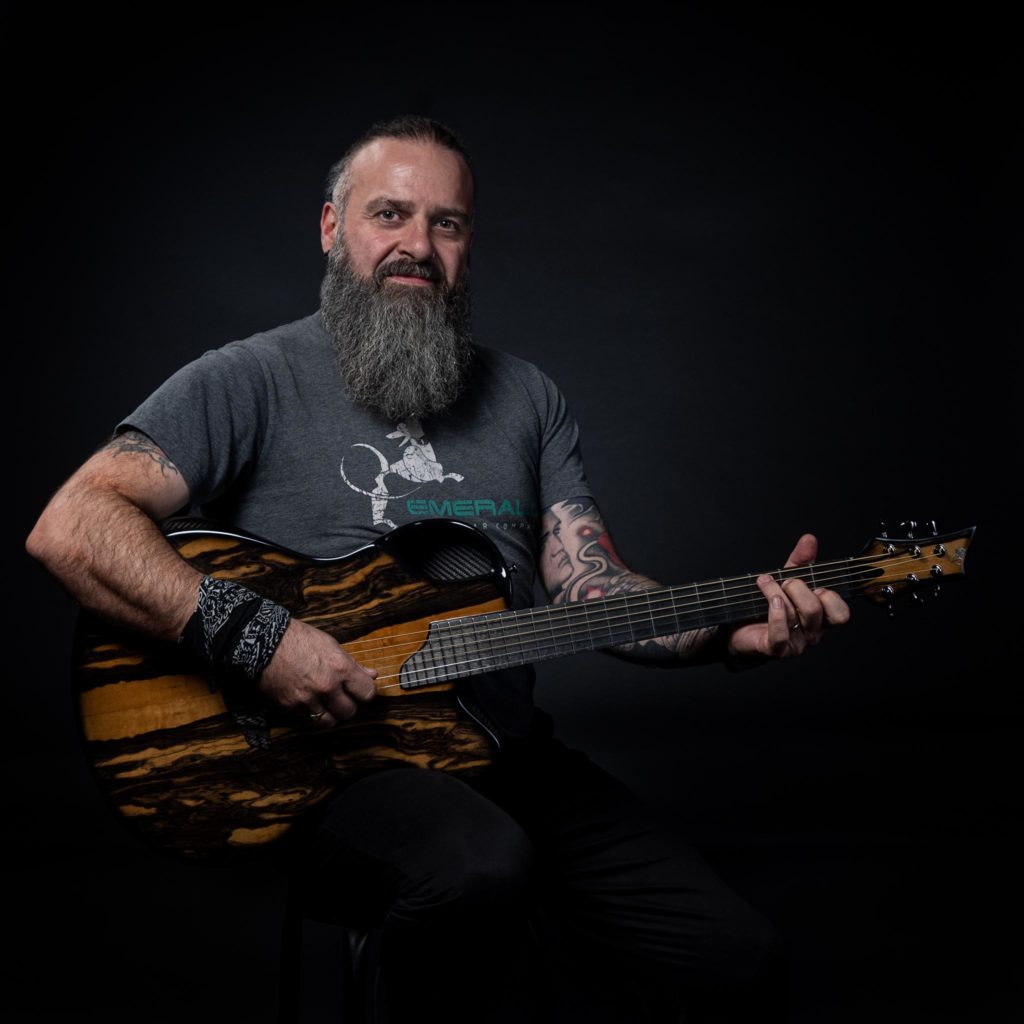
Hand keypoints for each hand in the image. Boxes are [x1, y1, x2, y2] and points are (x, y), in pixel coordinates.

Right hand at [256, 617, 377, 727]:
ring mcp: (309, 699)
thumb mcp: (331, 645)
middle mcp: (327, 686)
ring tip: (327, 703)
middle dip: (348, 705)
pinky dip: (314, 715)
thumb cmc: (299, 638)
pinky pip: (310, 721)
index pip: (367, 693)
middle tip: (342, 696)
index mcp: (340, 667)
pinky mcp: (292, 707)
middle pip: (350, 711)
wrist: (264, 642)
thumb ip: (353, 664)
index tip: (360, 690)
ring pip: (331, 721)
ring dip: (332, 714)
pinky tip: (312, 704)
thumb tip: (372, 675)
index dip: (365, 692)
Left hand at [727, 534, 849, 659]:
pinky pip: (781, 634)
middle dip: (797, 588)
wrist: (738, 629)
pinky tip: (770, 600)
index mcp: (820, 619)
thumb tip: (809, 539)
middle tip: (784, 582)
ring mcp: (795, 644)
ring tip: (764, 582)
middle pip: (816, 610)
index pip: (841, 615)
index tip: (814, 586)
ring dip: (776, 592)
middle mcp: (811, 634)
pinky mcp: (775, 649)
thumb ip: (800, 561)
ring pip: (796, 616)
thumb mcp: (786, 581)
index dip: (830, 597)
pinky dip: (775, 613)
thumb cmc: (767, 607)